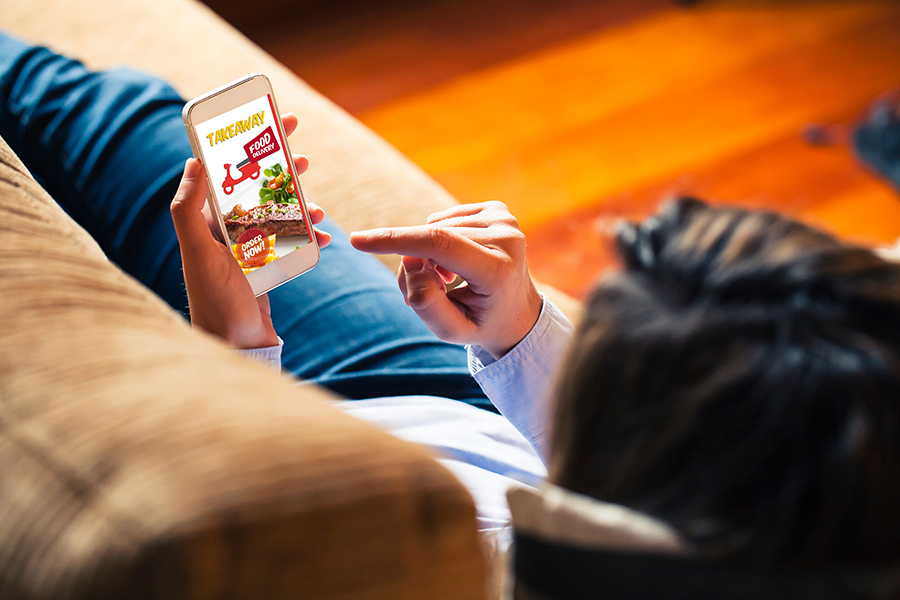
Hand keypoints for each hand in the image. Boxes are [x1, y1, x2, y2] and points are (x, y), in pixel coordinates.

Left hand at [170, 114, 330, 348]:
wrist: (235, 347)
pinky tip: (325, 239)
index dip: (249, 145)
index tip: (271, 124)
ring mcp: (247, 251)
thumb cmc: (215, 302)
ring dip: (299, 206)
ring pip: (278, 215)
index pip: (227, 172)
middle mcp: (225, 233)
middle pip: (257, 190)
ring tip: (317, 206)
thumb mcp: (198, 252)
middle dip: (280, 171)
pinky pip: (291, 244)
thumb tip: (193, 161)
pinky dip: (309, 239)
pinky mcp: (265, 270)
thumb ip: (188, 209)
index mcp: (206, 222)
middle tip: (302, 155)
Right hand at [350, 201, 541, 357]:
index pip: (438, 244)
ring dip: (428, 254)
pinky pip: (444, 219)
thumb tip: (410, 261)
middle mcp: (507, 238)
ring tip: (448, 280)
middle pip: (431, 240)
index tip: (358, 240)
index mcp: (499, 270)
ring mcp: (505, 219)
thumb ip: (425, 303)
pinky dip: (440, 240)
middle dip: (414, 264)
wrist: (517, 311)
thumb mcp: (452, 330)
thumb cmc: (481, 323)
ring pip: (435, 228)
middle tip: (427, 291)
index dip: (395, 240)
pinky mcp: (498, 209)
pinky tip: (458, 261)